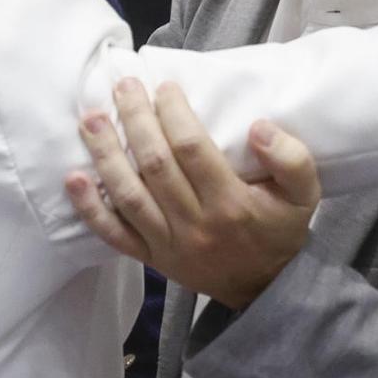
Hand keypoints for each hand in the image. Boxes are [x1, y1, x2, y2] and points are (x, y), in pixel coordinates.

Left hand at [64, 80, 319, 309]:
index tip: (164, 87)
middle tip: (122, 87)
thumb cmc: (279, 231)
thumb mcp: (304, 196)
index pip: (193, 149)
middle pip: (155, 165)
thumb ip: (291, 159)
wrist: (265, 290)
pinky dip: (90, 208)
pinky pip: (114, 234)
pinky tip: (72, 178)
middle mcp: (195, 224)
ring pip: (129, 195)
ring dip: (105, 155)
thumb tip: (258, 127)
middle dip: (135, 121)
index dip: (174, 114)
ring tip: (90, 120)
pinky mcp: (150, 258)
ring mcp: (168, 244)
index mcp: (231, 204)